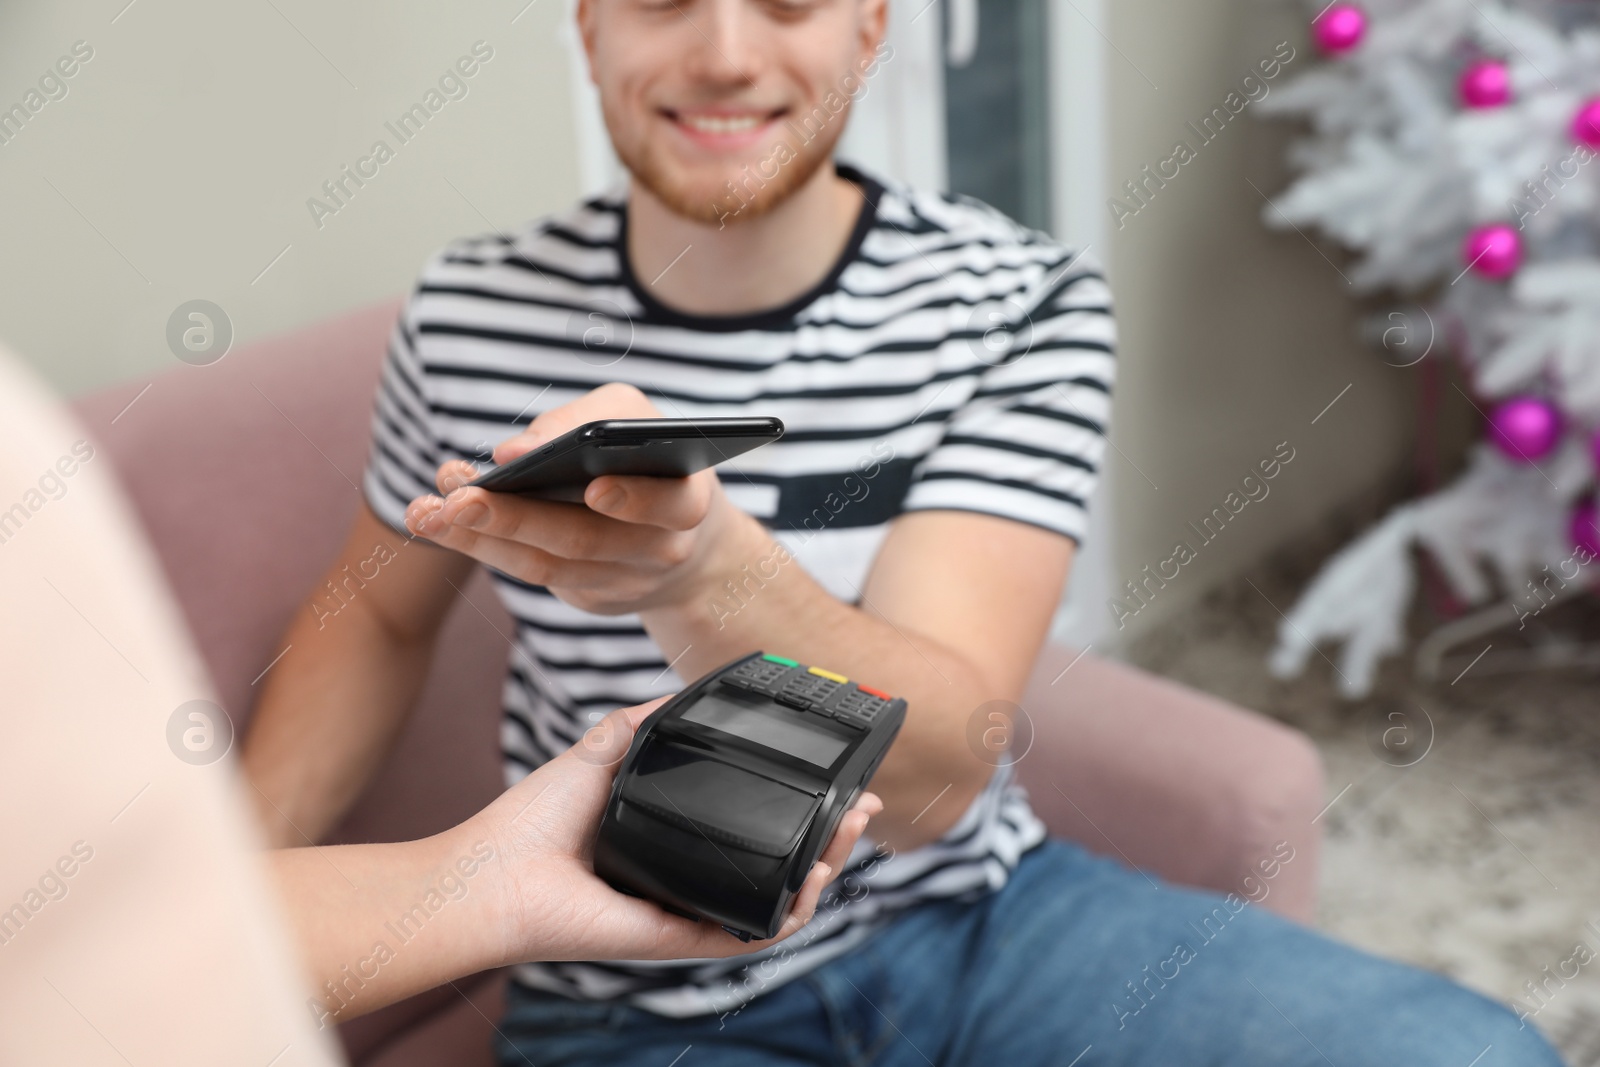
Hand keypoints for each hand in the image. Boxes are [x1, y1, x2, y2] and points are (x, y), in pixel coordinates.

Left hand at [403, 383, 766, 614]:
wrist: (686, 537)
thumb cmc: (649, 457)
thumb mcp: (634, 417)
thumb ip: (585, 419)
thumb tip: (514, 450)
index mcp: (687, 500)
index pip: (668, 504)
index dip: (633, 499)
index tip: (593, 487)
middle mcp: (661, 550)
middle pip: (585, 539)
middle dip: (518, 518)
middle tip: (463, 498)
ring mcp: (624, 582)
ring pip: (546, 565)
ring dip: (479, 538)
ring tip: (426, 511)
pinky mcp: (592, 598)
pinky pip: (533, 573)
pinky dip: (483, 546)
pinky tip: (440, 523)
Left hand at [463, 699, 879, 962]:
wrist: (493, 874)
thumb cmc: (532, 821)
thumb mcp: (599, 752)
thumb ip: (645, 722)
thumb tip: (689, 689)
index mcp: (677, 840)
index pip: (756, 830)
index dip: (803, 810)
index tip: (838, 783)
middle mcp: (690, 878)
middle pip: (783, 865)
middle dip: (833, 840)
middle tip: (863, 809)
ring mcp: (689, 911)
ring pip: (779, 901)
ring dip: (825, 872)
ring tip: (848, 835)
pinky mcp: (680, 939)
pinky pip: (749, 935)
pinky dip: (789, 915)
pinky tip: (813, 883)